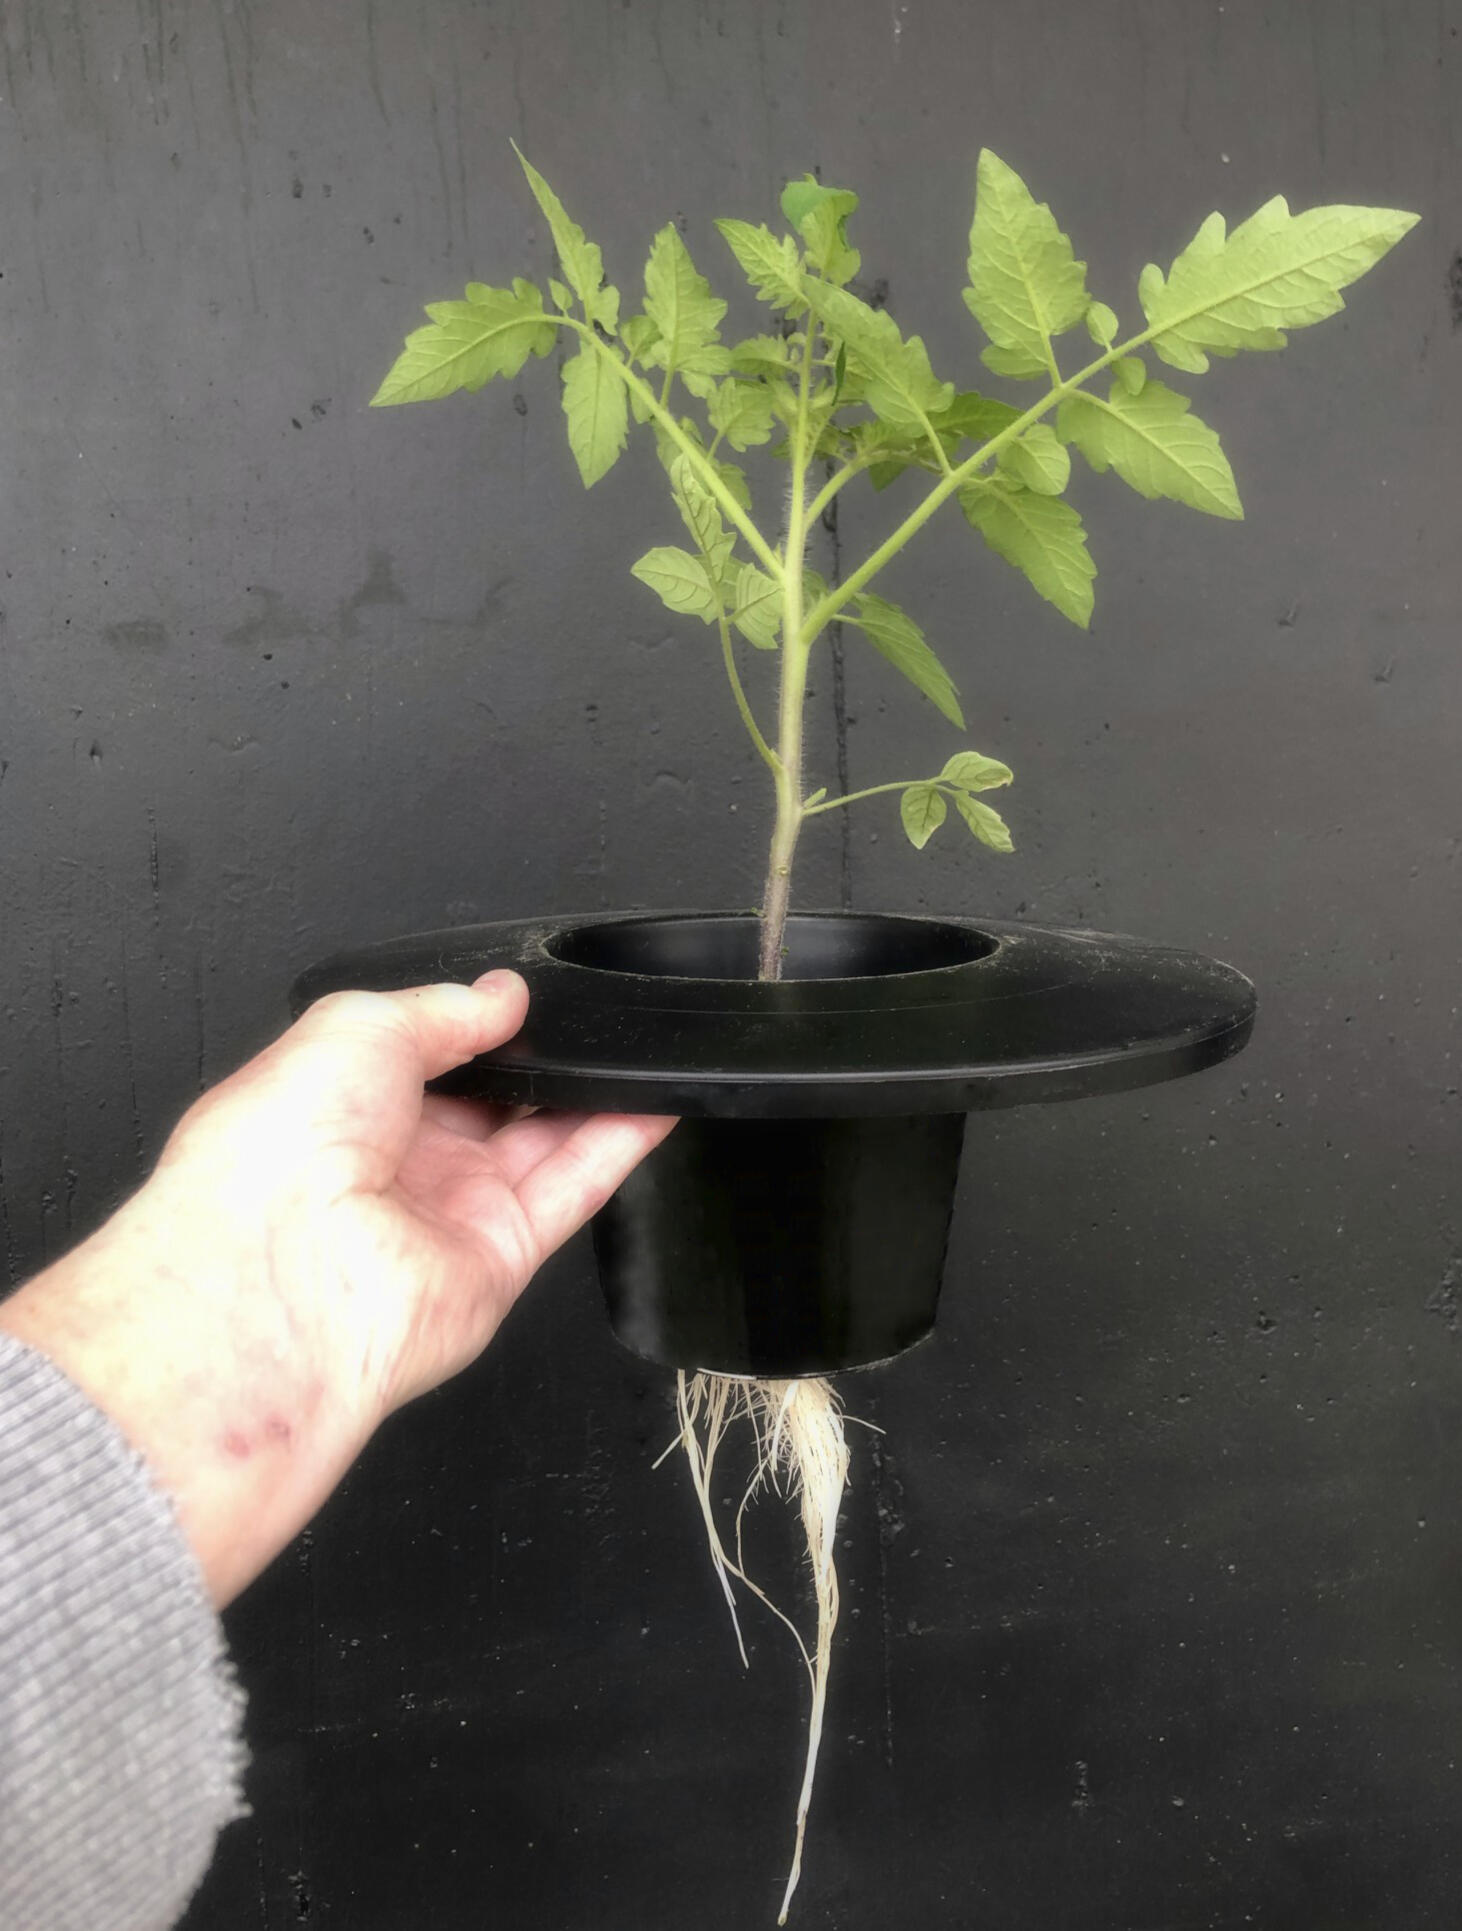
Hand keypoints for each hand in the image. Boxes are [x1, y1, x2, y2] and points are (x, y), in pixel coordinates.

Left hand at [0, 972, 674, 1604]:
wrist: (284, 1275)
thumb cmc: (276, 1153)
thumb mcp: (356, 1026)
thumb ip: (442, 1008)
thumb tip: (500, 994)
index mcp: (338, 1104)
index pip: (422, 1057)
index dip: (472, 1024)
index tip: (517, 996)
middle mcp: (392, 1164)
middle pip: (488, 1103)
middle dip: (533, 1061)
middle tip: (576, 1021)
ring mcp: (447, 1213)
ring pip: (541, 1143)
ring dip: (591, 1095)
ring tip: (635, 1047)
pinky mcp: (500, 1259)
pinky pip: (571, 1191)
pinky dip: (618, 1145)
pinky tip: (652, 1098)